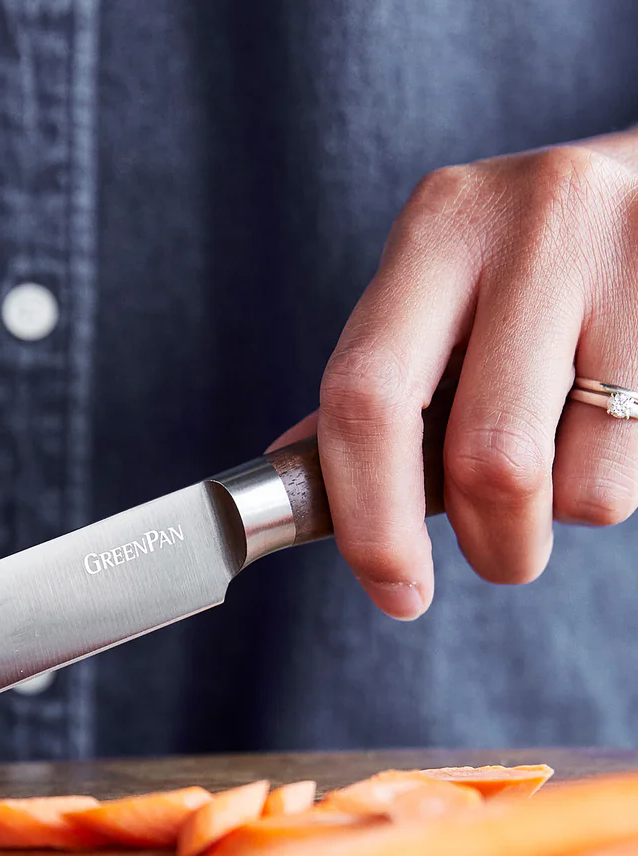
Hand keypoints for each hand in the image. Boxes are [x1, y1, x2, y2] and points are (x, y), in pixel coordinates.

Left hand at [272, 133, 637, 617]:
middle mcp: (531, 222)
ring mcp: (628, 251)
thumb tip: (296, 468)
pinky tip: (613, 420)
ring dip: (558, 515)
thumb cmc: (530, 262)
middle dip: (489, 543)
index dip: (371, 520)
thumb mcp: (443, 292)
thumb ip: (380, 381)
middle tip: (498, 555)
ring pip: (581, 484)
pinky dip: (610, 480)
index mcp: (437, 227)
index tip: (393, 590)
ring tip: (563, 461)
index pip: (369, 396)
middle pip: (488, 458)